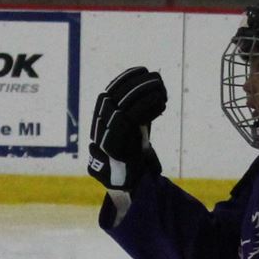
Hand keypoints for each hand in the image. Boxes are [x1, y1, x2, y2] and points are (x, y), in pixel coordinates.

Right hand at [86, 65, 167, 189]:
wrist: (127, 188)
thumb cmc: (134, 161)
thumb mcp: (137, 135)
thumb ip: (140, 117)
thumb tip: (154, 91)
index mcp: (100, 123)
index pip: (109, 94)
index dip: (124, 79)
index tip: (142, 70)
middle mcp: (98, 129)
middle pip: (113, 97)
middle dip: (135, 84)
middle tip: (155, 77)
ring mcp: (102, 138)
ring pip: (121, 106)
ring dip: (142, 93)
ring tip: (160, 87)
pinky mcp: (112, 148)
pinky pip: (127, 121)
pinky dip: (144, 108)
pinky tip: (160, 102)